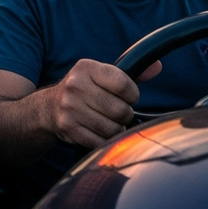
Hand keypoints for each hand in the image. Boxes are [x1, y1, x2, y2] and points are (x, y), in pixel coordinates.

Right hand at [45, 58, 161, 147]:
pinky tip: (97, 131)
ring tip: (107, 122)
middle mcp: (76, 85)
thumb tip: (157, 66)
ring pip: (113, 129)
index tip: (126, 97)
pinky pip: (100, 142)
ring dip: (115, 129)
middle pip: (120, 110)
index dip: (132, 95)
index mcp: (86, 67)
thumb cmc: (85, 90)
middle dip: (124, 115)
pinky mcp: (68, 128)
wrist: (49, 107)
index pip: (124, 85)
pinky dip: (104, 140)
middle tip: (115, 112)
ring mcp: (70, 107)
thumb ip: (131, 73)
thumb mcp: (102, 75)